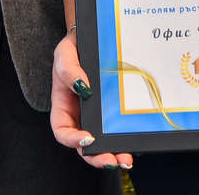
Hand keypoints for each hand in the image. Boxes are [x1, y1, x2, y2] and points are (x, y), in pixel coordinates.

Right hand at [50, 31, 131, 169]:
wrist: (96, 37)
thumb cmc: (75, 47)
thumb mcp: (65, 53)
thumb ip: (68, 69)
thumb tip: (83, 87)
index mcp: (64, 105)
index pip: (62, 130)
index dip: (72, 139)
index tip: (87, 138)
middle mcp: (80, 116)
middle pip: (84, 145)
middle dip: (97, 157)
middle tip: (111, 161)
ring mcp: (99, 117)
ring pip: (104, 143)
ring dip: (114, 155)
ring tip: (125, 160)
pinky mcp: (115, 113)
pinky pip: (119, 131)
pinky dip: (126, 141)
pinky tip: (135, 145)